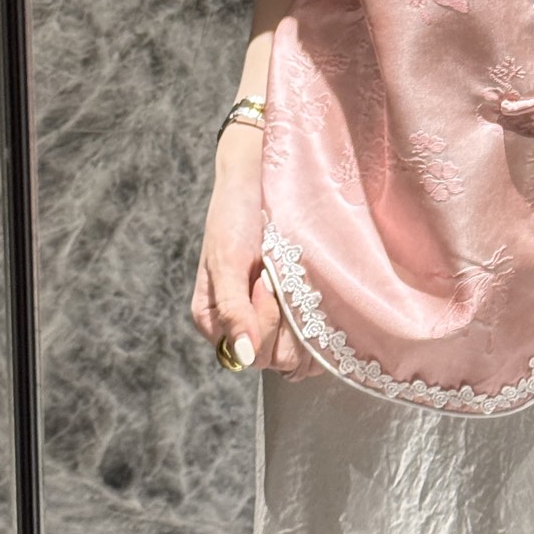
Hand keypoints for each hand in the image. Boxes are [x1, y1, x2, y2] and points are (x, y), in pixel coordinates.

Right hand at [190, 124, 325, 381]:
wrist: (258, 175)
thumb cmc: (235, 214)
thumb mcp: (227, 260)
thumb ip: (231, 309)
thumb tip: (243, 356)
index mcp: (214, 320)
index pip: (251, 356)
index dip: (263, 325)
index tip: (263, 282)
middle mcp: (241, 325)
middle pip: (275, 358)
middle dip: (282, 320)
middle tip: (275, 276)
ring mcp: (271, 316)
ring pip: (299, 350)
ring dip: (303, 317)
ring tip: (291, 276)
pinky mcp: (295, 304)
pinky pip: (315, 333)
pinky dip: (320, 314)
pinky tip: (310, 283)